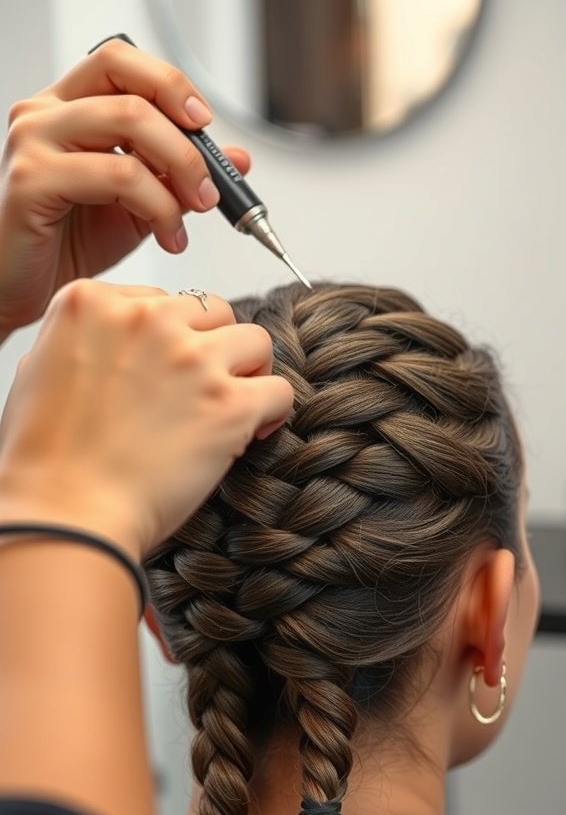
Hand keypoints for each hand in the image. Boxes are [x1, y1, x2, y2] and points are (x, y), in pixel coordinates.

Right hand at [0, 38, 250, 336]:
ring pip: (129, 121)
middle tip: (210, 185)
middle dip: (185, 135)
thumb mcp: (140, 204)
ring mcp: (33, 140)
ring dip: (178, 170)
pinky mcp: (31, 178)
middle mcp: (44, 112)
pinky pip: (116, 174)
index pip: (122, 61)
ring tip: (190, 216)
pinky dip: (156, 205)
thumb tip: (238, 157)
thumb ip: (180, 174)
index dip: (171, 84)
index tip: (205, 126)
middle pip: (130, 83)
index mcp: (68, 106)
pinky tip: (167, 237)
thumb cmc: (70, 243)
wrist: (23, 292)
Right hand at [0, 280, 292, 556]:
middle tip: (206, 387)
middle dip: (213, 347)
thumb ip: (81, 344)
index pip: (159, 300)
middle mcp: (145, 320)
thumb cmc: (43, 461)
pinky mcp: (229, 403)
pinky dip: (273, 411)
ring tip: (234, 405)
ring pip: (255, 340)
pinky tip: (254, 431)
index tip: (169, 370)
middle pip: (211, 312)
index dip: (171, 338)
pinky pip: (279, 389)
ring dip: (249, 372)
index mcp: (93, 304)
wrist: (65, 514)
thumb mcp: (37, 374)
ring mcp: (191, 359)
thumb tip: (108, 347)